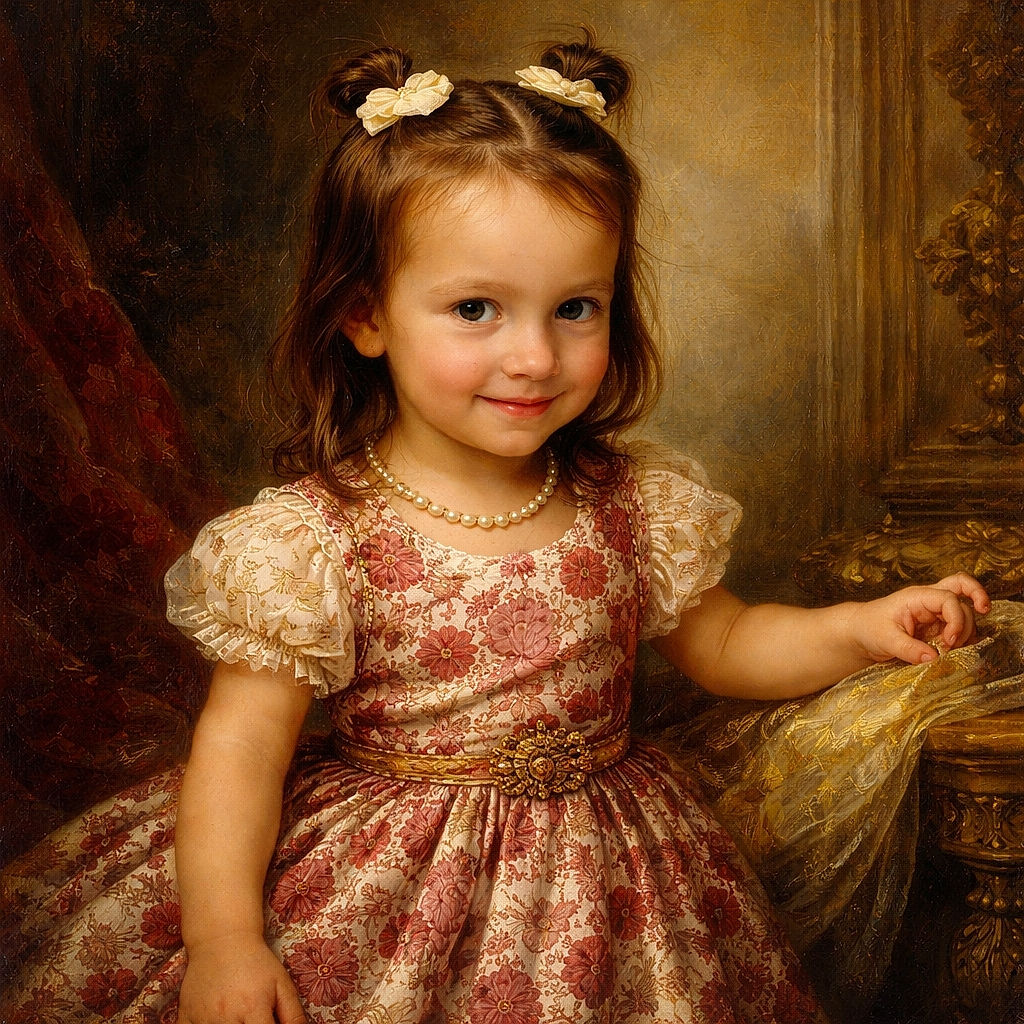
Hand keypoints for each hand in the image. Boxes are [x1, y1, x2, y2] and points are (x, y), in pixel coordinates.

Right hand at [179, 932, 306, 1023]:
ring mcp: (203, 1019)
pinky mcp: (185, 1017)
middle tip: (250, 1021)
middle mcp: (226, 1016)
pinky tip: (213, 1022)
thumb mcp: (281, 984)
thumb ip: (292, 1015)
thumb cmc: (256, 962)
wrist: (222, 939)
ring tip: (237, 1019)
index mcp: (253, 1008)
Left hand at [848, 573, 990, 665]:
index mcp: (916, 597)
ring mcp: (934, 612)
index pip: (948, 598)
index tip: (949, 641)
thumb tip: (933, 658)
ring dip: (965, 632)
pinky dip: (962, 637)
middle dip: (967, 621)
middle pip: (962, 595)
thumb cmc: (869, 628)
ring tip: (948, 650)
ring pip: (964, 611)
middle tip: (953, 644)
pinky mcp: (936, 625)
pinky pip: (958, 626)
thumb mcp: (885, 639)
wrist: (860, 633)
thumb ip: (909, 649)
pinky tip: (953, 650)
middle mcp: (928, 600)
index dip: (956, 619)